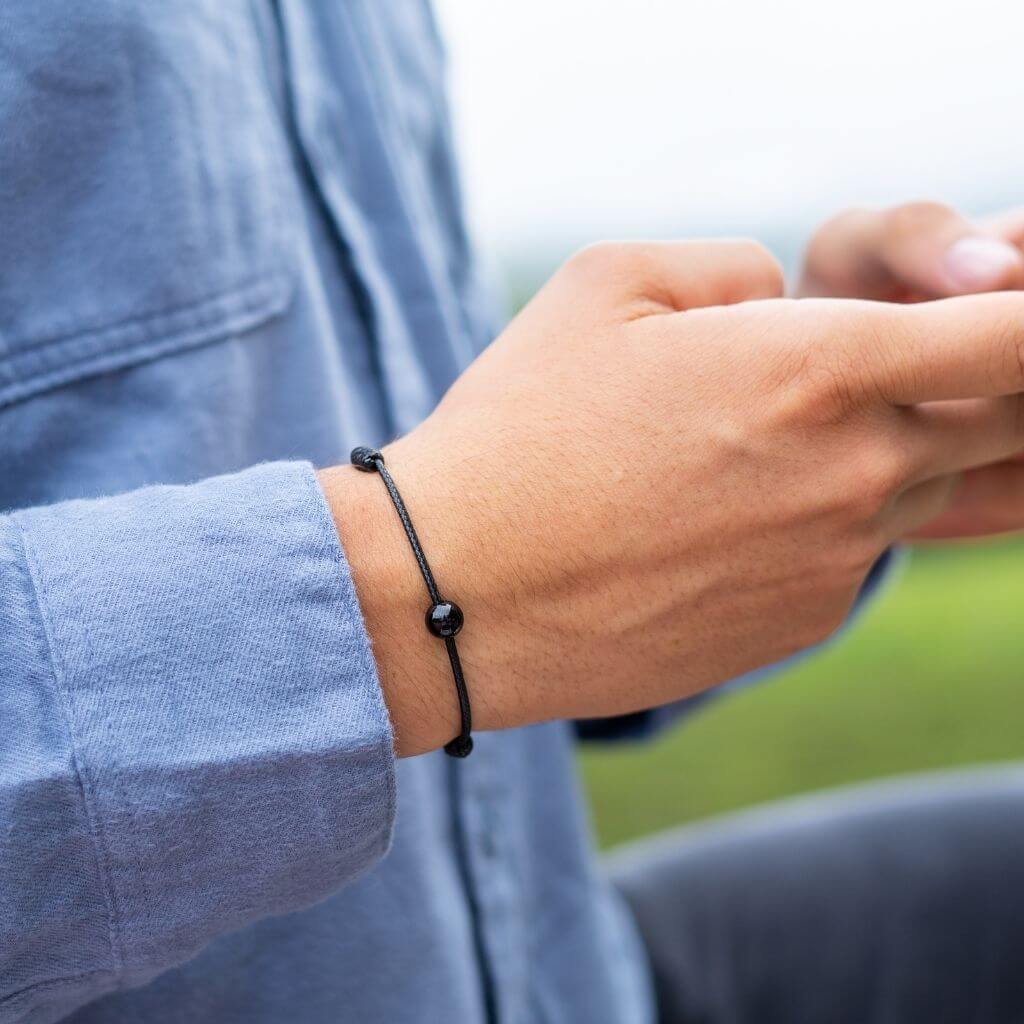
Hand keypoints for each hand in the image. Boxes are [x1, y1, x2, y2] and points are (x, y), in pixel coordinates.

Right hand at [321, 241, 1023, 753]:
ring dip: (899, 457)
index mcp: (818, 369)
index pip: (1016, 334)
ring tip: (780, 446)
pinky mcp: (802, 625)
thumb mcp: (607, 283)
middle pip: (1006, 423)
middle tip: (909, 374)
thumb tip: (781, 297)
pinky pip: (855, 556)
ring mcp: (836, 564)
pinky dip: (826, 524)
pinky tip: (725, 519)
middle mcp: (854, 476)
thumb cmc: (518, 429)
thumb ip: (732, 266)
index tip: (1003, 307)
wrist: (459, 591)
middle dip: (990, 389)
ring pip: (935, 495)